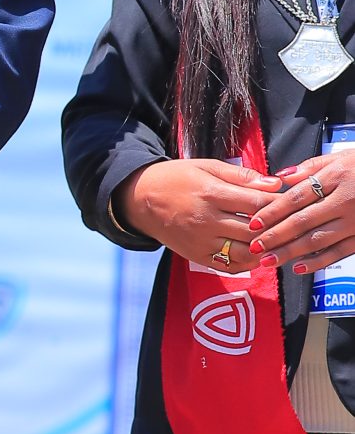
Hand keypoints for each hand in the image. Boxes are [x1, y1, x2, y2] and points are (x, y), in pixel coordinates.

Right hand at [113, 158, 282, 269]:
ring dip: (265, 250)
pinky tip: (258, 255)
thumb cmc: (177, 178)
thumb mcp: (207, 167)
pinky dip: (248, 264)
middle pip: (254, 230)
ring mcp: (201, 241)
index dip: (278, 204)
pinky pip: (229, 266)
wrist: (141, 199)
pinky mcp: (196, 256)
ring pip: (245, 252)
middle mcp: (206, 220)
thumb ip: (242, 176)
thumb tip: (274, 184)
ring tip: (278, 242)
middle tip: (292, 225)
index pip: (256, 203)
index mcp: (211, 193)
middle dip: (277, 228)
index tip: (292, 203)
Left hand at [249, 154, 354, 273]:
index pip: (297, 197)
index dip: (273, 212)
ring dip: (291, 252)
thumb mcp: (341, 157)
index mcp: (336, 177)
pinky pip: (340, 251)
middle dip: (276, 236)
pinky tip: (300, 267)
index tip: (253, 223)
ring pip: (318, 240)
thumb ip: (309, 168)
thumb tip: (279, 178)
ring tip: (270, 261)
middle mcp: (345, 200)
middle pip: (303, 221)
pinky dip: (320, 261)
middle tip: (255, 248)